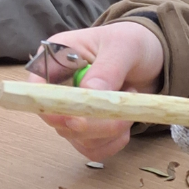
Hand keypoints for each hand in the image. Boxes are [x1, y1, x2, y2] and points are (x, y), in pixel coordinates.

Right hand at [30, 21, 163, 161]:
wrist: (150, 56)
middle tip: (122, 115)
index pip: (37, 86)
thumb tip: (89, 93)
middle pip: (57, 118)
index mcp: (57, 56)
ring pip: (75, 137)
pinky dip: (110, 143)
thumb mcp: (123, 46)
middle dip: (91, 124)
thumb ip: (107, 69)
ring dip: (106, 133)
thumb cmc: (132, 41)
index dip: (50, 106)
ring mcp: (71, 107)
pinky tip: (126, 124)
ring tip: (129, 108)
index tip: (76, 120)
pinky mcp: (86, 125)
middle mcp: (58, 84)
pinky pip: (90, 147)